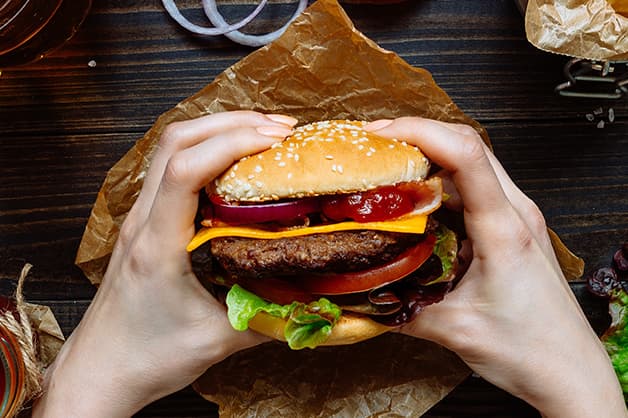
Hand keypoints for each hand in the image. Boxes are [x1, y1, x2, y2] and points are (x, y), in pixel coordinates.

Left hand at [33, 111, 297, 417]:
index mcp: (157, 245)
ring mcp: (140, 217)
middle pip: (177, 140)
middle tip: (281, 129)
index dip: (231, 144)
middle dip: (232, 122)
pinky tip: (235, 160)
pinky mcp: (146, 222)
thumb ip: (270, 317)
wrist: (103, 368)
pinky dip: (206, 149)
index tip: (275, 141)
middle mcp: (143, 221)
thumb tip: (316, 299)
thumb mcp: (218, 340)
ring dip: (218, 129)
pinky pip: (172, 166)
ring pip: (171, 146)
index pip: (184, 170)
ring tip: (263, 132)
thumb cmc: (148, 356)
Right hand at [365, 117, 626, 417]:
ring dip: (429, 157)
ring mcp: (515, 217)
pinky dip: (441, 183)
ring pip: (471, 164)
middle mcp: (514, 212)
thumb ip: (400, 309)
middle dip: (418, 135)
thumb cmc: (530, 349)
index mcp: (504, 229)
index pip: (465, 155)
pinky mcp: (510, 228)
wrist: (569, 370)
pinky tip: (415, 199)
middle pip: (467, 146)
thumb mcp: (453, 330)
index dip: (420, 132)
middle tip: (374, 144)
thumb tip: (360, 295)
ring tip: (388, 164)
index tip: (379, 134)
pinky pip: (474, 189)